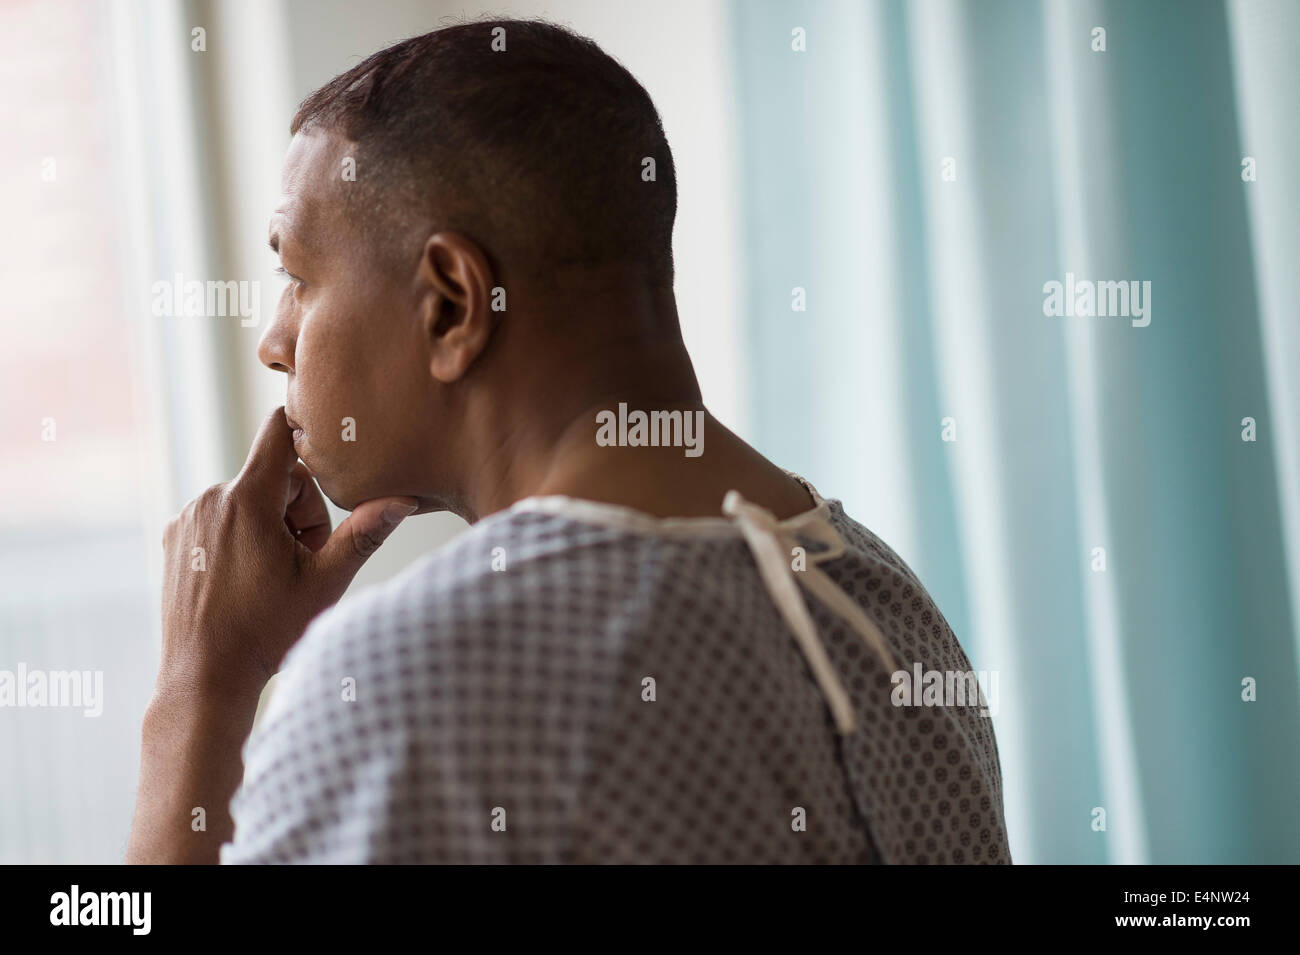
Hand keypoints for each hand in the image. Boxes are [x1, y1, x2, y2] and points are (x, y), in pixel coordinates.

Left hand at [157, 406, 416, 700]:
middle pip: (274, 478)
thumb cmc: (266, 632)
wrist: (205, 676)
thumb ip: (364, 533)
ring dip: (269, 527)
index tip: (327, 459)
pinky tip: (245, 580)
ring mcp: (187, 518)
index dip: (308, 439)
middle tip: (302, 561)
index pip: (279, 431)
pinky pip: (220, 518)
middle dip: (298, 512)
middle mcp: (210, 498)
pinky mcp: (174, 539)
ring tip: (272, 576)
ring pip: (248, 500)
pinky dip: (240, 538)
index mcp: (247, 498)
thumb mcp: (325, 582)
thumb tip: (404, 500)